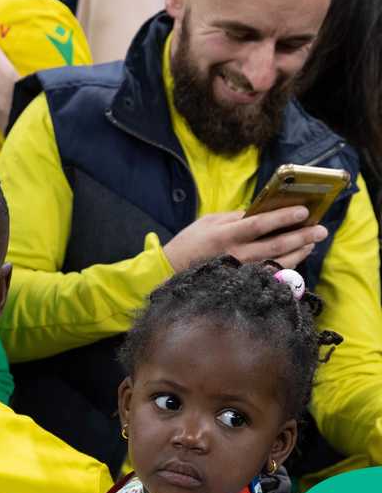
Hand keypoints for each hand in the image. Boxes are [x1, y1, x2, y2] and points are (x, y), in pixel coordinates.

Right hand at [163, 205, 328, 272]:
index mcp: (225, 236)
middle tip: (321, 230)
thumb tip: (260, 212)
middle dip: (301, 237)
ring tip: (312, 241)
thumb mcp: (208, 222)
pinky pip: (270, 275)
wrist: (171, 271)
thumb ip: (234, 217)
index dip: (282, 217)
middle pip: (275, 246)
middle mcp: (235, 255)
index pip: (259, 225)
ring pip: (277, 263)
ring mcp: (240, 272)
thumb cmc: (189, 243)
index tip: (303, 210)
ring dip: (299, 251)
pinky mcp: (242, 282)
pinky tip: (297, 256)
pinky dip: (287, 266)